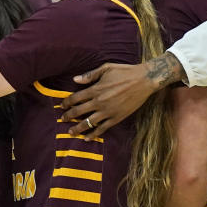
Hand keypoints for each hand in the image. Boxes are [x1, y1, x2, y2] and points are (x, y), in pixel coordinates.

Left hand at [60, 52, 183, 137]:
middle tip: (62, 119)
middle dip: (68, 116)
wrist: (144, 80)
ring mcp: (108, 112)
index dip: (66, 103)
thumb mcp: (106, 68)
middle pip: (78, 112)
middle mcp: (99, 102)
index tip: (62, 106)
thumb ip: (90, 75)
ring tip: (71, 132)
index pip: (75, 98)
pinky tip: (87, 138)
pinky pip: (102, 129)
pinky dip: (94, 134)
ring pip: (88, 123)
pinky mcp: (117, 118)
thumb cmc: (125, 72)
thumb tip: (75, 80)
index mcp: (95, 89)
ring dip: (78, 128)